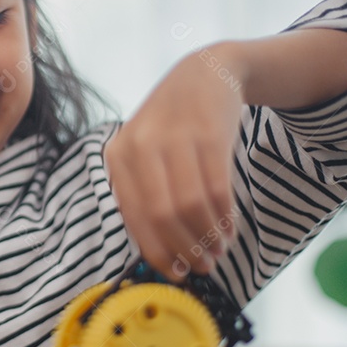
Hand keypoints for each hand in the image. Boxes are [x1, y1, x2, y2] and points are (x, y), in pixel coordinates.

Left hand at [105, 43, 245, 281]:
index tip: (175, 273)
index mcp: (117, 156)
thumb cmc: (172, 127)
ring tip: (219, 249)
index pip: (133, 217)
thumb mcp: (144, 151)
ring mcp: (174, 137)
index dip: (156, 252)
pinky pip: (217, 189)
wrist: (204, 73)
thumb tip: (161, 254)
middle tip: (203, 267)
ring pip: (191, 206)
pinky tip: (229, 228)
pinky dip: (224, 217)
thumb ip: (145, 193)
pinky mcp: (208, 133)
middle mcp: (140, 145)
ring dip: (209, 237)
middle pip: (163, 216)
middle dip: (186, 249)